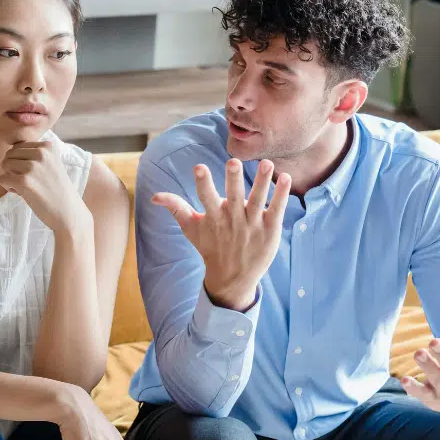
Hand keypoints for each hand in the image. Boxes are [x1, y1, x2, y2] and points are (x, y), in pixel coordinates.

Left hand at [1, 141, 88, 233]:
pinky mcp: (24, 181)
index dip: (21, 161)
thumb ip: (35, 154)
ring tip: (26, 187)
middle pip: (9, 154)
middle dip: (13, 168)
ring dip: (11, 177)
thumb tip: (10, 150)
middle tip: (28, 181)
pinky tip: (22, 193)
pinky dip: (8, 188)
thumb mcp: (51, 163)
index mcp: (47, 146)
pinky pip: (2, 179)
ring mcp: (32, 167)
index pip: (19, 146)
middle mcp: (40, 153)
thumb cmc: (57, 189)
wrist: (67, 212)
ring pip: (4, 165)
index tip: (34, 174)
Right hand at [152, 159, 290, 310]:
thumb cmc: (210, 247)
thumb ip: (176, 208)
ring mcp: (252, 224)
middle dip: (233, 179)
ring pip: (258, 199)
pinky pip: (276, 209)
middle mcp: (233, 219)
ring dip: (262, 181)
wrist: (232, 278)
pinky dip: (281, 194)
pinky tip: (285, 178)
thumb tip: (154, 196)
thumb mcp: (191, 228)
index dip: (203, 183)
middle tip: (233, 162)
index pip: (206, 197)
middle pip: (234, 196)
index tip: (199, 167)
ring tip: (266, 163)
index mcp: (213, 217)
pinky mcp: (270, 229)